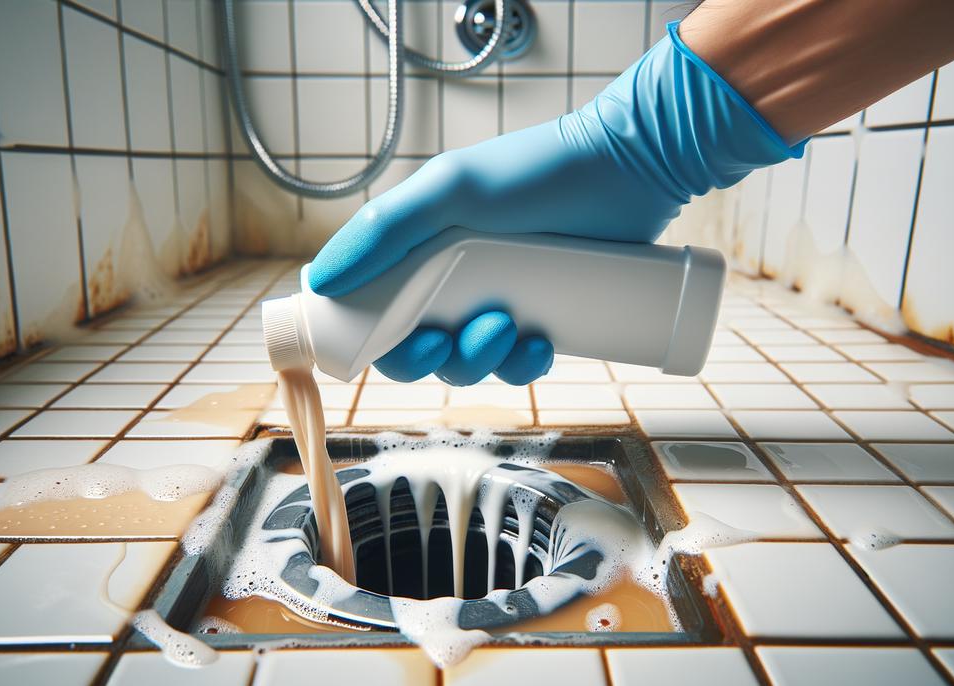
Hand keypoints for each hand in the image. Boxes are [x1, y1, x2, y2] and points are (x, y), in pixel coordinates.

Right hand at [309, 23, 802, 385]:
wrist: (632, 169)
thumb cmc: (536, 171)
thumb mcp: (450, 190)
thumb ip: (384, 230)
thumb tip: (321, 280)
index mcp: (419, 248)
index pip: (373, 308)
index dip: (370, 337)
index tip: (384, 344)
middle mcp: (454, 278)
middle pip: (417, 349)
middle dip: (430, 357)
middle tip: (448, 341)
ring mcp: (499, 300)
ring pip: (468, 362)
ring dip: (479, 359)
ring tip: (508, 326)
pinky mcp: (543, 319)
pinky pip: (518, 364)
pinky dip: (523, 365)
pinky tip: (539, 345)